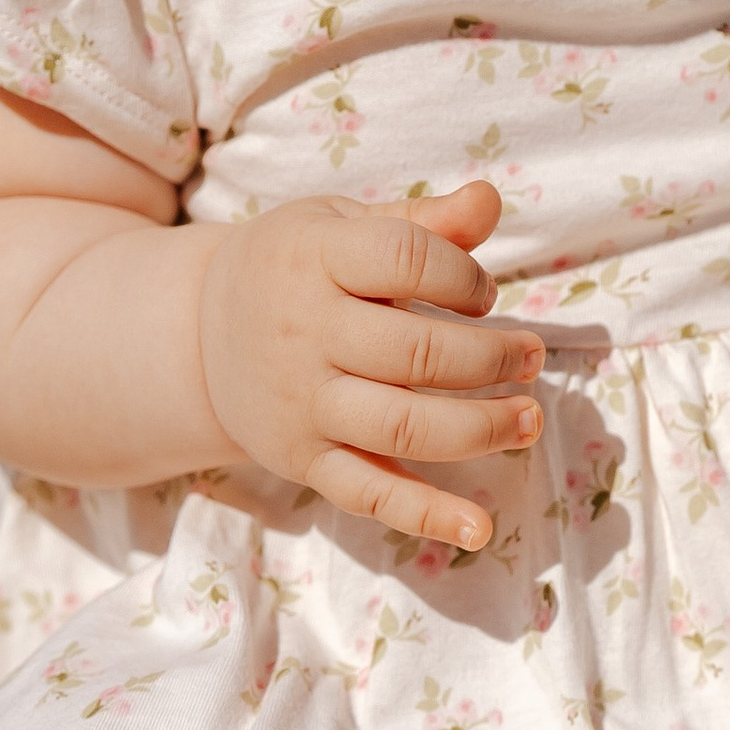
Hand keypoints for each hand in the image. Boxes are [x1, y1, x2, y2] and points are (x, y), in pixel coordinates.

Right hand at [195, 180, 543, 549]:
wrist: (199, 333)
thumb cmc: (296, 269)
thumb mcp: (344, 226)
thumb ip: (422, 222)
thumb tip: (490, 200)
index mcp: (315, 259)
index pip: (407, 261)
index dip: (464, 278)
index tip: (483, 296)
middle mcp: (304, 334)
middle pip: (418, 353)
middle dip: (492, 358)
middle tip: (530, 356)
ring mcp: (302, 404)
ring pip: (403, 427)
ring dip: (480, 428)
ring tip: (527, 418)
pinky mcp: (303, 460)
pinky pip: (368, 494)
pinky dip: (426, 516)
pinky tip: (478, 529)